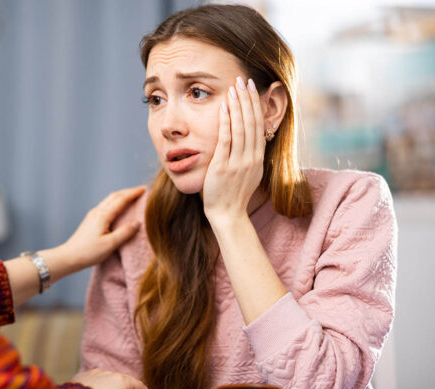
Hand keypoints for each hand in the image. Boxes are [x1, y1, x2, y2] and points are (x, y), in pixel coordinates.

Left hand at [61, 186, 144, 268]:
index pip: (121, 199)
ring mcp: (93, 215)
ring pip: (109, 200)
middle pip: (115, 196)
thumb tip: (138, 222)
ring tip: (132, 197)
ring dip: (122, 196)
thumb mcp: (110, 244)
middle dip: (128, 192)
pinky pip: (106, 206)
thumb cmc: (89, 252)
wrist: (69, 256)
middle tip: (141, 190)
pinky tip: (119, 208)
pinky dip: (115, 203)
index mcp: (103, 215)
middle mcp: (97, 211)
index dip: (133, 193)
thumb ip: (125, 232)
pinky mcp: (91, 220)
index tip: (144, 189)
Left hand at [202, 76, 264, 222]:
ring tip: (234, 88)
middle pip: (251, 123)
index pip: (259, 126)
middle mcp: (251, 158)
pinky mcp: (223, 167)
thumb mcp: (248, 173)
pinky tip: (223, 108)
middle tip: (244, 80)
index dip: (256, 106)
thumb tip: (248, 137)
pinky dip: (225, 122)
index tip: (252, 89)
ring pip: (240, 128)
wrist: (228, 215)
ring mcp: (238, 163)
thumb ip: (249, 155)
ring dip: (237, 106)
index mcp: (258, 159)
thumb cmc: (233, 194)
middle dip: (247, 100)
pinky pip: (225, 140)